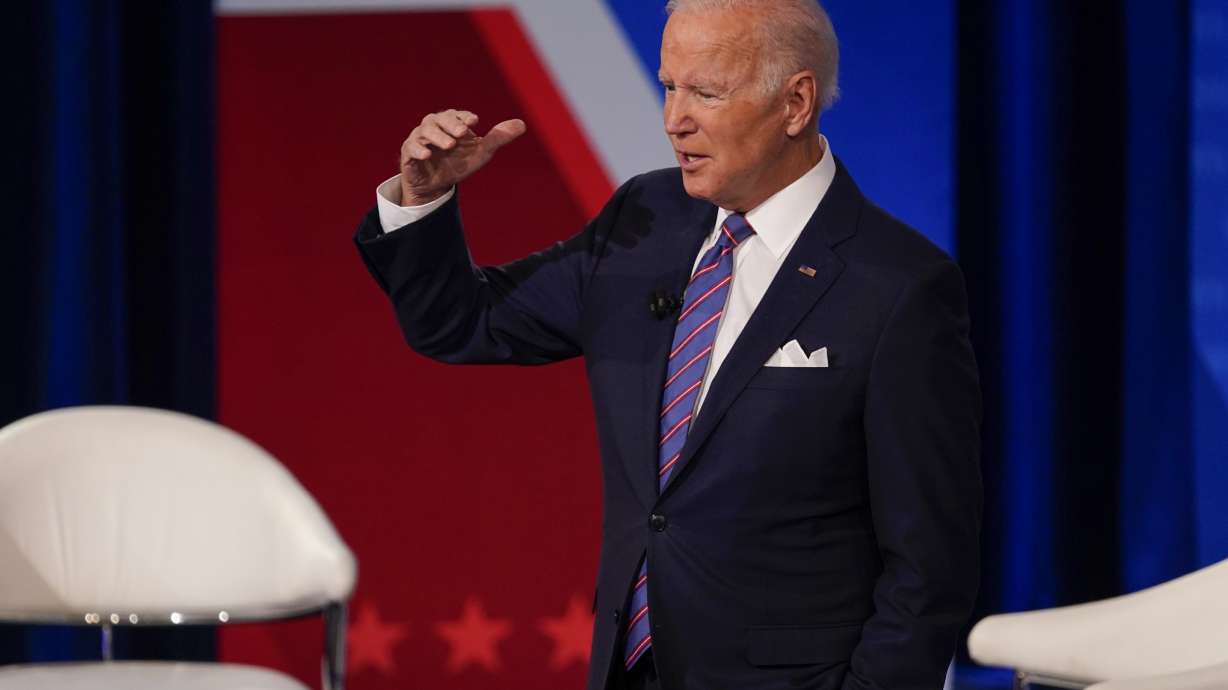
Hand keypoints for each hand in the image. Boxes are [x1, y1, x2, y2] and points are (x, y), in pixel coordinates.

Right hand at [398, 109, 526, 205]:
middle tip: (462, 133)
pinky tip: (428, 153)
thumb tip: (522, 124)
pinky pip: (411, 148)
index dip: (464, 117)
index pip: (457, 116)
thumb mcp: (481, 152)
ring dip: (438, 136)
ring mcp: (420, 139)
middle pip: (439, 119)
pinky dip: (418, 149)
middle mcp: (434, 127)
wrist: (437, 185)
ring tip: (450, 144)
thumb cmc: (458, 163)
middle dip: (451, 124)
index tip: (474, 122)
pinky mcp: (409, 153)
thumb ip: (498, 138)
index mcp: (451, 123)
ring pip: (425, 130)